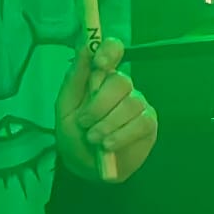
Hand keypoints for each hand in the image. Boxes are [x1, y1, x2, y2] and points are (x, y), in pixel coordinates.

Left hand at [55, 37, 157, 184]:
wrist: (84, 167)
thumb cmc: (74, 135)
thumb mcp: (65, 108)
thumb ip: (74, 78)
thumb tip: (85, 46)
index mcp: (100, 77)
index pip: (113, 50)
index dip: (109, 51)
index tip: (99, 63)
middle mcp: (121, 87)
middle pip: (121, 81)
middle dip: (99, 104)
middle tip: (84, 123)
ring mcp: (137, 104)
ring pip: (131, 104)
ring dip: (108, 124)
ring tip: (93, 139)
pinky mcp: (148, 124)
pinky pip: (141, 123)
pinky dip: (122, 135)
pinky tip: (108, 145)